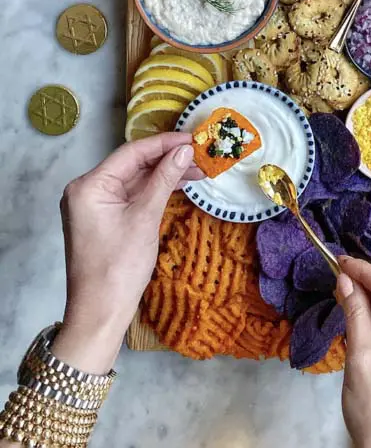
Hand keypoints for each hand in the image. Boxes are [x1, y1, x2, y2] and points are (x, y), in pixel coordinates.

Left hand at [52, 133, 202, 374]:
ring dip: (164, 174)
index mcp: (89, 185)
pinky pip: (131, 195)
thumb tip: (185, 150)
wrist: (100, 314)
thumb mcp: (145, 218)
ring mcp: (94, 205)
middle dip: (167, 159)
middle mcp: (87, 189)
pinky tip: (179, 185)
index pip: (132, 153)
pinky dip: (154, 190)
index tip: (194, 138)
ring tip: (198, 170)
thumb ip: (165, 179)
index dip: (165, 143)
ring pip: (134, 179)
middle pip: (132, 164)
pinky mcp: (104, 218)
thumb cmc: (119, 267)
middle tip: (201, 155)